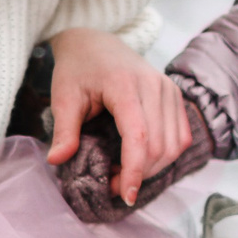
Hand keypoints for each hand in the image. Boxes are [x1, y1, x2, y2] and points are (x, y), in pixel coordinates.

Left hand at [42, 28, 192, 207]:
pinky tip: (142, 161)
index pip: (138, 136)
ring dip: (153, 168)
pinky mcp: (175, 96)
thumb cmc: (77, 69)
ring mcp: (169, 89)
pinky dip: (165, 156)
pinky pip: (181, 136)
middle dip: (138, 174)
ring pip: (173, 145)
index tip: (126, 195)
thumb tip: (56, 160)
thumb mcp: (63, 97)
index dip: (134, 170)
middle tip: (111, 185)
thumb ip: (64, 130)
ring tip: (124, 173)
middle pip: (158, 146)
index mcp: (124, 84)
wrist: (96, 42)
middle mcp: (154, 85)